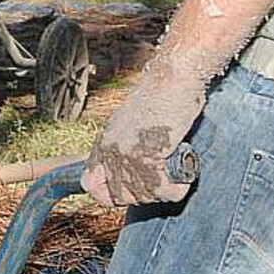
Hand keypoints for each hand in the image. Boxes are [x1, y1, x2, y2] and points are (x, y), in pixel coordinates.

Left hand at [83, 73, 205, 206]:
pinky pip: (164, 190)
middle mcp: (111, 151)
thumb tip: (125, 178)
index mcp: (104, 142)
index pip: (90, 185)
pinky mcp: (148, 157)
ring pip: (144, 195)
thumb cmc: (161, 96)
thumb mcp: (129, 123)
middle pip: (120, 196)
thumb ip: (122, 147)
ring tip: (175, 167)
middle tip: (163, 177)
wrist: (173, 77)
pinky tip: (184, 172)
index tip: (129, 193)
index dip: (108, 195)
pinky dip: (177, 187)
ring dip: (164, 189)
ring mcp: (127, 156)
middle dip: (144, 193)